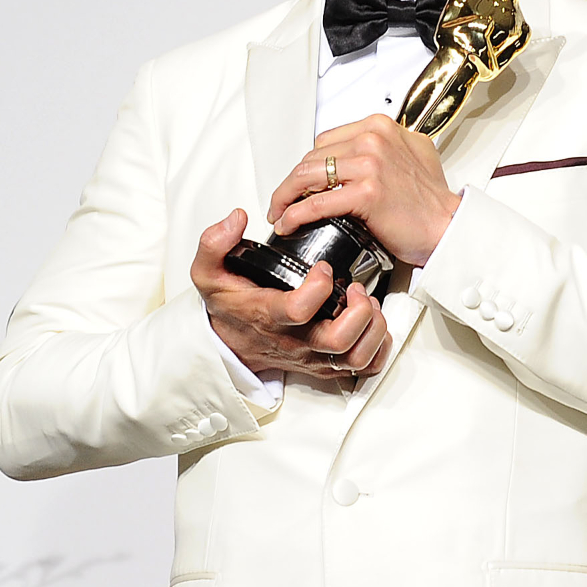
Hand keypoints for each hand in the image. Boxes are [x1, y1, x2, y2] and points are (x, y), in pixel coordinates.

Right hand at [190, 209, 390, 379]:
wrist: (230, 344)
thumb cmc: (228, 307)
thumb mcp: (208, 273)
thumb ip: (214, 243)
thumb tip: (236, 219)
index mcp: (268, 315)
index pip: (298, 310)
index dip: (318, 287)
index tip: (322, 267)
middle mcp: (294, 340)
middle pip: (337, 340)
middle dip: (358, 311)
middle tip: (354, 287)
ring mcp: (313, 356)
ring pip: (355, 357)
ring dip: (372, 329)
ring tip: (368, 303)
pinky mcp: (326, 365)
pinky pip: (362, 368)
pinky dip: (378, 348)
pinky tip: (372, 323)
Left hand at [268, 115, 460, 265]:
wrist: (448, 225)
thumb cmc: (431, 199)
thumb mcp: (412, 152)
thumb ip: (384, 144)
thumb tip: (356, 151)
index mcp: (380, 126)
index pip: (326, 140)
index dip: (308, 164)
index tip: (301, 180)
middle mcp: (373, 139)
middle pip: (312, 156)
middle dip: (291, 181)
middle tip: (283, 200)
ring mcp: (370, 164)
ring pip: (308, 175)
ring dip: (285, 196)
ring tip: (280, 211)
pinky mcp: (367, 192)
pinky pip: (317, 202)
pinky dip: (295, 214)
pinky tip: (288, 222)